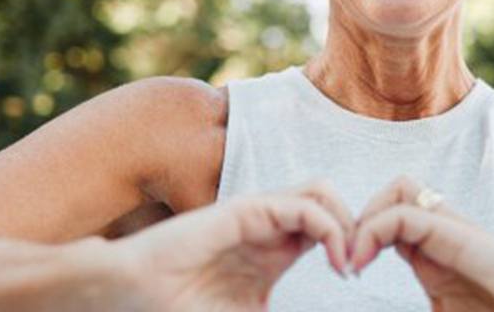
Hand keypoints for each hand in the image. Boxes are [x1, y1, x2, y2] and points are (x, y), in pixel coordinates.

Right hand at [98, 182, 353, 310]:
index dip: (350, 246)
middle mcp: (270, 226)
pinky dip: (331, 227)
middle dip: (357, 227)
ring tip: (348, 260)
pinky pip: (303, 205)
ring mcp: (258, 214)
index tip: (354, 280)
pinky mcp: (246, 211)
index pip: (327, 227)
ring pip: (322, 193)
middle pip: (330, 202)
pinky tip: (334, 259)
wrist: (134, 295)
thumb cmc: (181, 307)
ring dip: (348, 222)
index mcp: (274, 250)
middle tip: (359, 265)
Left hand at [350, 176, 493, 311]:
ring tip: (352, 260)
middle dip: (360, 215)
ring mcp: (456, 232)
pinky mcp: (462, 240)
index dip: (361, 232)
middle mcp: (447, 233)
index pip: (393, 213)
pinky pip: (406, 214)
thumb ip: (429, 307)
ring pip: (400, 189)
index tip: (346, 273)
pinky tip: (361, 263)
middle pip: (396, 190)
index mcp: (440, 253)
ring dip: (365, 217)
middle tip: (345, 260)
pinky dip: (372, 230)